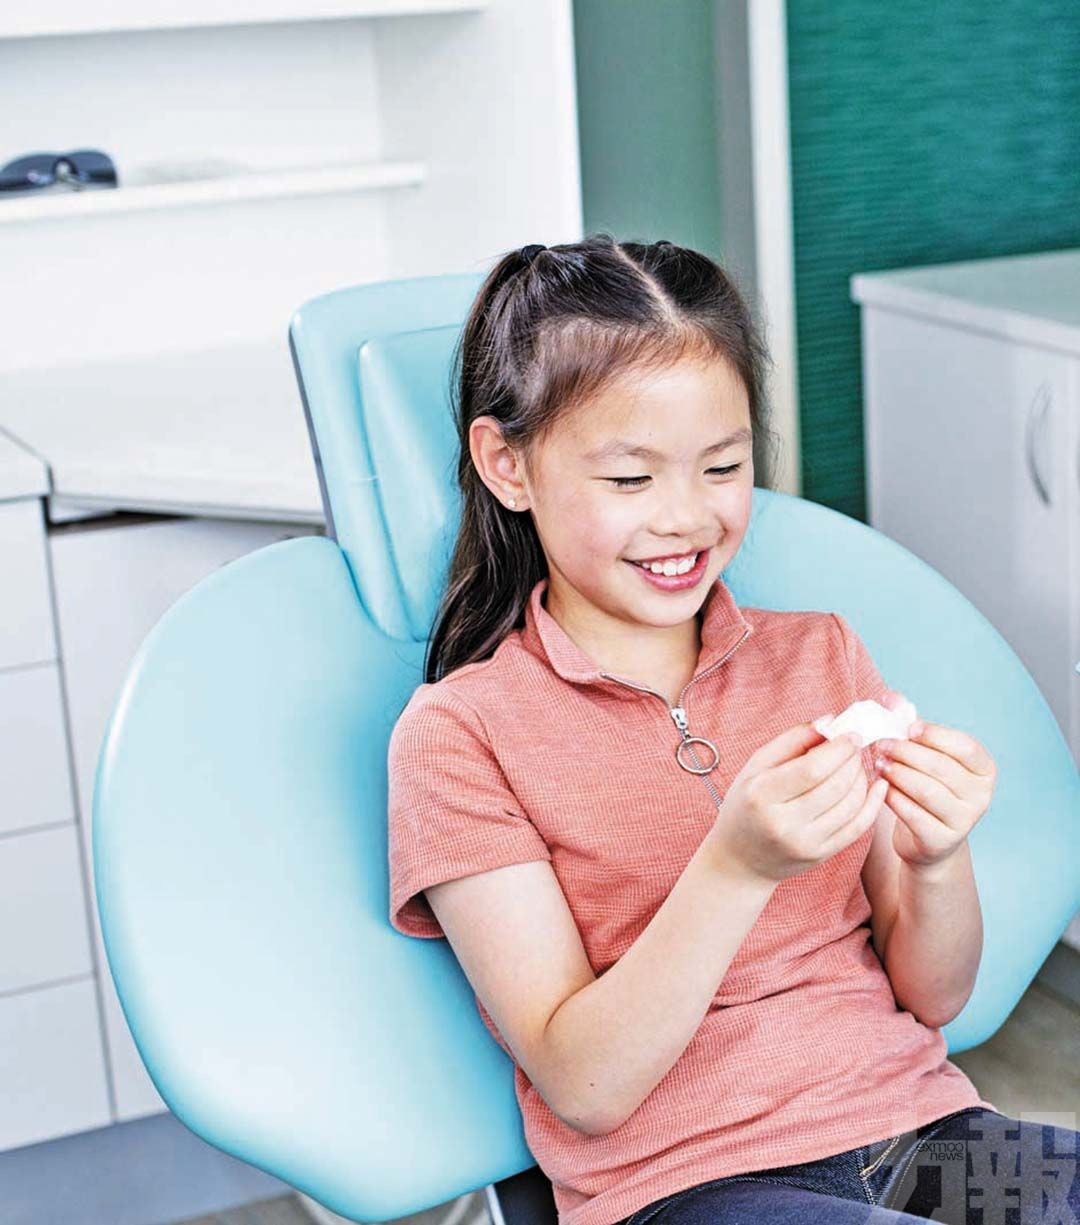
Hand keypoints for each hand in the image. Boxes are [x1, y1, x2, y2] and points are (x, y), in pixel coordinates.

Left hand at [872, 691, 997, 870]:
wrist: (927, 837)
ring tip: (878, 763)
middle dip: (906, 752)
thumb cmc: (926, 784)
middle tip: (880, 744)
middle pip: (941, 767)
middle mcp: (981, 796)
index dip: (934, 734)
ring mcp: (964, 821)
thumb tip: (891, 697)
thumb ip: (910, 724)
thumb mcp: (925, 754)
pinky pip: (912, 814)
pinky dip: (892, 797)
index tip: (907, 727)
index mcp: (984, 769)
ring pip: (926, 790)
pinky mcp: (941, 840)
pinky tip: (879, 788)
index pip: (964, 746)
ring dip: (897, 773)